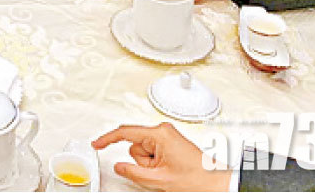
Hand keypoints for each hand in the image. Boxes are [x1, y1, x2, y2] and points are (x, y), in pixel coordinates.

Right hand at [93, 123, 231, 191]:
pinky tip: (170, 169)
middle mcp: (163, 130)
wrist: (217, 184)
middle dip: (142, 161)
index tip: (97, 143)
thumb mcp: (159, 180)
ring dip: (150, 164)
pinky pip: (153, 152)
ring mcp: (168, 136)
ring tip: (167, 171)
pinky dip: (156, 163)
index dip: (108, 139)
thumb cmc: (198, 179)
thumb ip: (133, 172)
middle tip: (158, 172)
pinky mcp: (171, 142)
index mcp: (159, 134)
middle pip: (136, 145)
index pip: (125, 133)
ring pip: (143, 150)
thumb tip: (119, 166)